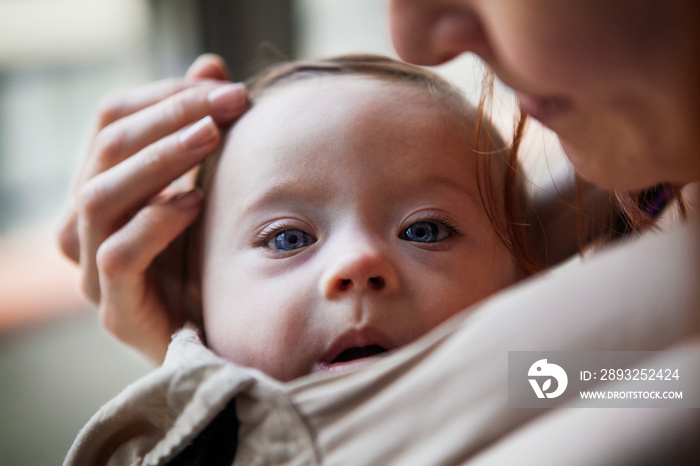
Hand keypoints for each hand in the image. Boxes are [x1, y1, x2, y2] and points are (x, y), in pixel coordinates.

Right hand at [57, 54, 247, 362]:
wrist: (219, 339)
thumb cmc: (209, 259)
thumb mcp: (208, 185)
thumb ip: (202, 129)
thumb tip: (211, 65)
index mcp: (104, 187)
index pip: (111, 121)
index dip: (163, 96)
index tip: (221, 85)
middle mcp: (86, 224)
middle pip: (105, 151)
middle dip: (169, 118)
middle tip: (227, 104)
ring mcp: (93, 269)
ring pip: (100, 198)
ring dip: (160, 159)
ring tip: (212, 137)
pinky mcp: (115, 308)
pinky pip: (118, 256)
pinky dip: (155, 222)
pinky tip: (194, 202)